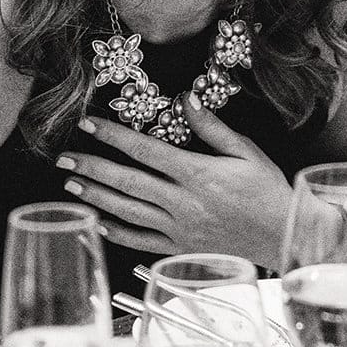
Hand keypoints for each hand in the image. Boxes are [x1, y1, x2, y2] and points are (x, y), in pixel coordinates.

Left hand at [56, 94, 291, 267]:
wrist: (283, 237)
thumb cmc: (268, 193)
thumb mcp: (246, 152)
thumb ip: (213, 128)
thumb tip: (187, 99)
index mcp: (197, 174)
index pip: (145, 150)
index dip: (113, 136)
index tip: (88, 124)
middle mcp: (182, 202)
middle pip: (127, 181)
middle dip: (91, 166)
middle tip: (62, 157)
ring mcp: (178, 228)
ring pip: (128, 211)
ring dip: (96, 197)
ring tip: (70, 183)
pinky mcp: (180, 248)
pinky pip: (141, 242)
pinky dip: (117, 233)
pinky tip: (98, 223)